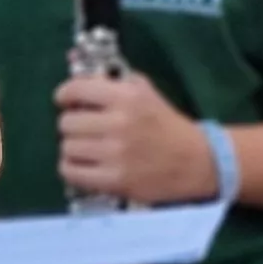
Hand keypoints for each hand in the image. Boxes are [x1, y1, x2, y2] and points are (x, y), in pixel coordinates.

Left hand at [55, 72, 218, 205]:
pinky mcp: (115, 180)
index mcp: (128, 97)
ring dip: (73, 148)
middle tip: (84, 129)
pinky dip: (72, 168)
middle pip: (66, 122)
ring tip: (87, 148)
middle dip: (72, 124)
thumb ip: (112, 83)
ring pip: (66, 147)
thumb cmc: (167, 125)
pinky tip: (85, 165)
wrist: (197, 162)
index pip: (76, 89)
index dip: (65, 95)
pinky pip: (71, 171)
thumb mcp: (146, 92)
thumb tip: (77, 83)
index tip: (66, 101)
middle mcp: (120, 123)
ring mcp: (116, 154)